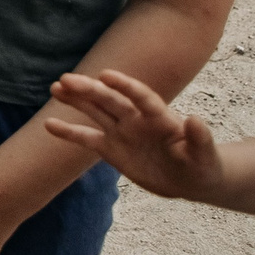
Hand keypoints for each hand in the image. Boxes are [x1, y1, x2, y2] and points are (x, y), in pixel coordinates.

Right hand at [44, 70, 224, 201]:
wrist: (189, 179)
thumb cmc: (203, 165)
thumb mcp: (206, 156)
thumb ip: (200, 138)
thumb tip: (195, 119)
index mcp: (160, 118)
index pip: (141, 97)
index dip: (125, 86)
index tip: (105, 75)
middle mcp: (137, 120)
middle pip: (110, 101)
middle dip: (90, 89)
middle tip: (66, 79)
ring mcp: (122, 132)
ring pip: (95, 111)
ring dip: (76, 100)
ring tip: (55, 88)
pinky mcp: (111, 148)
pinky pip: (86, 138)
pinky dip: (68, 132)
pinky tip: (49, 124)